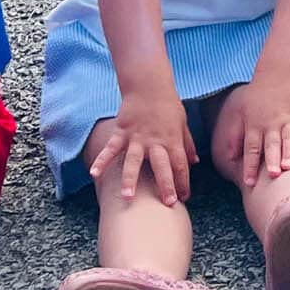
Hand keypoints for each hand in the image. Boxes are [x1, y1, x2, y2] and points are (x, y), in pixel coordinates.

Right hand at [88, 85, 196, 206]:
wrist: (149, 85)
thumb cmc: (168, 105)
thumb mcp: (183, 123)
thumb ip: (188, 144)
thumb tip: (195, 162)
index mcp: (172, 140)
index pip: (180, 165)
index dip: (183, 182)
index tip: (184, 199)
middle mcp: (155, 142)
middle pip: (162, 166)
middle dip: (165, 185)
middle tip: (168, 204)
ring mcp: (137, 138)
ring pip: (134, 161)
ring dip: (130, 180)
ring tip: (127, 198)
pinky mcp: (122, 132)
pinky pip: (111, 149)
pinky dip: (102, 160)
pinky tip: (94, 174)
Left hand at [214, 72, 289, 188]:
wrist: (278, 73)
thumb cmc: (257, 96)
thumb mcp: (241, 112)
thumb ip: (235, 135)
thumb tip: (228, 157)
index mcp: (255, 124)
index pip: (251, 148)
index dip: (249, 165)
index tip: (249, 183)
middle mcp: (272, 123)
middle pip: (271, 144)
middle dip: (272, 159)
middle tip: (273, 174)